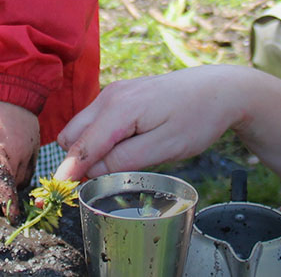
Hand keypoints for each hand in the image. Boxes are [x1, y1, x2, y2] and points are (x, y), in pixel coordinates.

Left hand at [0, 98, 39, 220]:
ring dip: (4, 189)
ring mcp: (29, 147)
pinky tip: (1, 175)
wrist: (7, 80)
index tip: (11, 218)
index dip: (6, 200)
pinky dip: (16, 179)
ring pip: (21, 180)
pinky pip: (29, 169)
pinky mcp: (35, 145)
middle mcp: (17, 149)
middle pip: (11, 186)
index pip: (3, 179)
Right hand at [53, 65, 248, 181]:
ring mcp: (114, 92)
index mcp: (119, 109)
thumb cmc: (197, 118)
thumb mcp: (165, 147)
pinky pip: (96, 119)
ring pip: (81, 126)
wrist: (219, 88)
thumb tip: (92, 172)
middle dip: (78, 160)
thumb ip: (126, 160)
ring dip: (89, 148)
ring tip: (120, 162)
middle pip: (71, 135)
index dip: (69, 172)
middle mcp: (110, 96)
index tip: (62, 192)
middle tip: (102, 179)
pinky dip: (100, 137)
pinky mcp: (121, 94)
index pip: (81, 146)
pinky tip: (126, 145)